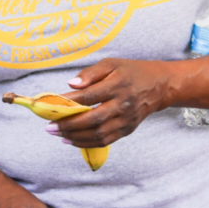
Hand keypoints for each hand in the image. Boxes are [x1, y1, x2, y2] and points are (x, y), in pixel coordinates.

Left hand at [53, 58, 175, 147]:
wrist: (158, 86)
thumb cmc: (130, 72)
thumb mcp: (111, 64)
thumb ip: (90, 73)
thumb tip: (71, 84)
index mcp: (118, 85)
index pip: (90, 96)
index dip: (70, 102)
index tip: (53, 105)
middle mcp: (123, 104)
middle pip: (93, 119)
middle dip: (69, 124)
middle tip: (50, 126)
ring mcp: (126, 120)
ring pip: (98, 133)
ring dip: (75, 137)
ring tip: (57, 134)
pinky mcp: (127, 130)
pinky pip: (105, 140)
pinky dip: (87, 143)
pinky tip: (72, 140)